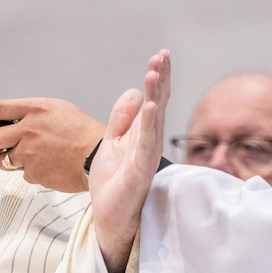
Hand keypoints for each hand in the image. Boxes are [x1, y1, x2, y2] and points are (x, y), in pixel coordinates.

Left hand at [0, 98, 105, 192]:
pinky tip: (47, 164)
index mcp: (34, 109)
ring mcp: (29, 153)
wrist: (100, 155)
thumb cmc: (82, 131)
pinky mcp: (33, 173)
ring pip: (1, 160)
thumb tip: (9, 121)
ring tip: (34, 155)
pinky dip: (30, 171)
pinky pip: (21, 174)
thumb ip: (30, 114)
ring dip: (9, 159)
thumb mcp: (57, 110)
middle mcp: (28, 130)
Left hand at [89, 50, 169, 272]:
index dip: (158, 78)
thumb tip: (134, 92)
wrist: (109, 217)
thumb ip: (121, 119)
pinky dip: (148, 125)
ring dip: (155, 95)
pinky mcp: (139, 172)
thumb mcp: (112, 142)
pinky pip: (145, 145)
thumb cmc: (113, 182)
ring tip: (154, 73)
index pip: (153, 100)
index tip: (160, 55)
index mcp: (143, 133)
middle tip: (162, 55)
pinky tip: (149, 107)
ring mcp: (146, 157)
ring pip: (153, 120)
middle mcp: (149, 142)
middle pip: (158, 105)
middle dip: (161, 80)